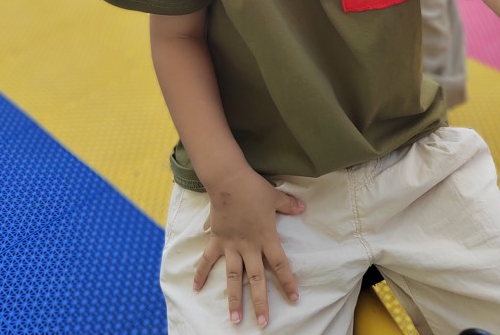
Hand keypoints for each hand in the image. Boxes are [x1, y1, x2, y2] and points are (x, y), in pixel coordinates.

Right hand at [193, 165, 304, 326]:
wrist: (228, 180)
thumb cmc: (254, 188)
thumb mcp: (275, 196)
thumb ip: (288, 205)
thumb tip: (303, 206)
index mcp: (266, 237)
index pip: (280, 264)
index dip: (288, 282)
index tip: (294, 298)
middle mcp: (249, 246)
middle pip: (256, 278)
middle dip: (260, 302)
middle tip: (263, 323)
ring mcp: (231, 245)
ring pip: (233, 277)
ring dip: (233, 299)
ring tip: (234, 320)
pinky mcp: (217, 240)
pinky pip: (208, 260)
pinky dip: (201, 273)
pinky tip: (196, 289)